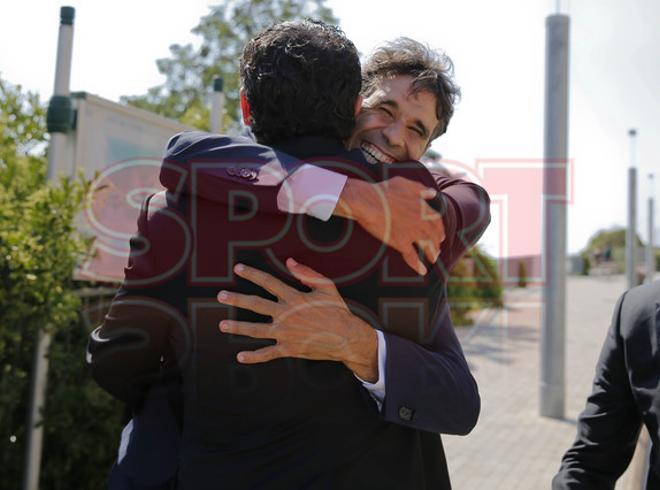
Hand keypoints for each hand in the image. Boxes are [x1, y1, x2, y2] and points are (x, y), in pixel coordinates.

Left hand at [217, 258, 377, 381]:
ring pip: (256, 330)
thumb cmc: (338, 310)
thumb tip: (290, 261)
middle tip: (220, 295)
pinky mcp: (289, 349)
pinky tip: (240, 356)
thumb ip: (307, 273)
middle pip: (255, 305)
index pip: (268, 282)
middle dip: (236, 300)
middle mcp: (286, 314)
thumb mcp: (326, 286)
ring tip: (222, 325)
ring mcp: (286, 333)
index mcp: (294, 298)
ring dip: (237, 328)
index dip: (252, 274)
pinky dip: (253, 356)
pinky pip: (267, 354)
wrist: (347, 338)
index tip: (238, 268)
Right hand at [335, 177, 443, 274]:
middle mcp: (421, 222)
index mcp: (423, 208)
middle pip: (434, 236)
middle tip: (437, 249)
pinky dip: (418, 265)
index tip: (440, 235)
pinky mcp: (401, 243)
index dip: (440, 229)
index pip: (437, 221)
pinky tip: (422, 271)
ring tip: (433, 260)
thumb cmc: (383, 190)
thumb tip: (433, 193)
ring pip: (427, 247)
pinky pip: (412, 257)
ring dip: (432, 254)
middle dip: (437, 244)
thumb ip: (421, 189)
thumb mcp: (405, 183)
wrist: (368, 201)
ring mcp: (412, 233)